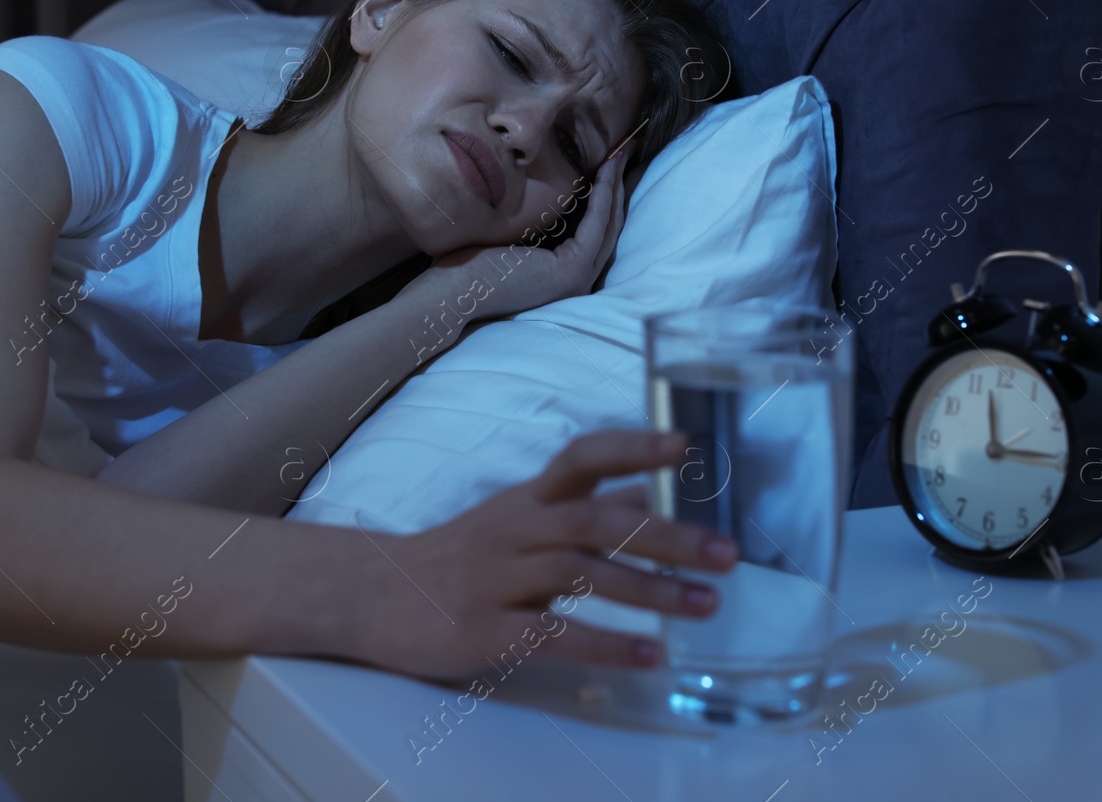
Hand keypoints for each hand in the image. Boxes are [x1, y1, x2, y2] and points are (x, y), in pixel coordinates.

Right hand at [351, 429, 737, 682]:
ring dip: (651, 591)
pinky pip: (554, 633)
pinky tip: (650, 656)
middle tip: (727, 555)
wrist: (373, 596)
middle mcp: (516, 529)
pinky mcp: (485, 629)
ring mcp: (498, 578)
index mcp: (527, 500)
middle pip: (595, 521)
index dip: (631, 447)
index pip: (581, 457)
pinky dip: (607, 644)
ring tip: (705, 606)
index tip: (683, 445)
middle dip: (667, 537)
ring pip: (581, 574)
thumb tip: (650, 495)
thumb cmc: (458, 556)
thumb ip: (582, 508)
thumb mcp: (518, 520)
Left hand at [398, 144, 632, 322]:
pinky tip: (605, 171)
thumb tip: (542, 192)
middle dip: (616, 187)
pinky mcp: (573, 271)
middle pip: (607, 227)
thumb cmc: (467, 265)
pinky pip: (596, 226)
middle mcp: (576, 283)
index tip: (606, 164)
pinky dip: (603, 196)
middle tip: (624, 152)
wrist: (452, 292)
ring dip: (615, 187)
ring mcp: (578, 281)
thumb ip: (533, 223)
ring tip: (620, 154)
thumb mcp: (510, 236)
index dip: (602, 196)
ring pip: (607, 225)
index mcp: (561, 277)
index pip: (591, 232)